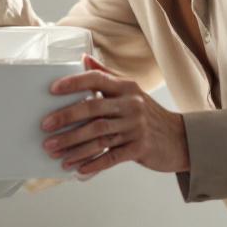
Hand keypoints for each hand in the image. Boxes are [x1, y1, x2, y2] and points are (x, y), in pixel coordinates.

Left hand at [39, 53, 190, 179]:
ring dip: (72, 145)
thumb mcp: (131, 92)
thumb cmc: (149, 114)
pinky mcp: (139, 149)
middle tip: (45, 128)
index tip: (52, 90)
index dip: (73, 83)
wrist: (180, 139)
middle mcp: (131, 105)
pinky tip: (77, 168)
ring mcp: (136, 127)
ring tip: (54, 152)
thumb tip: (83, 58)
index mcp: (127, 88)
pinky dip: (92, 163)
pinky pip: (110, 157)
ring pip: (97, 136)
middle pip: (92, 109)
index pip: (96, 79)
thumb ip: (106, 76)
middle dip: (65, 119)